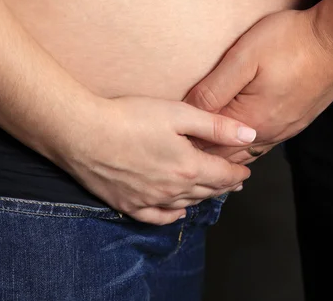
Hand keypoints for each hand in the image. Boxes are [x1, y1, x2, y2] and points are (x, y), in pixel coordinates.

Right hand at [57, 96, 255, 224]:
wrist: (82, 133)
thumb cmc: (130, 118)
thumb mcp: (179, 114)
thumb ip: (217, 126)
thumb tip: (251, 135)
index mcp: (189, 167)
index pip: (224, 175)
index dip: (237, 172)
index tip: (246, 170)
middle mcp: (173, 190)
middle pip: (207, 191)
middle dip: (224, 186)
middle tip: (235, 181)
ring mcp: (150, 200)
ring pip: (186, 203)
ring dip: (203, 197)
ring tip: (212, 192)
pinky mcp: (128, 204)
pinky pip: (157, 217)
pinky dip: (172, 215)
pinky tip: (178, 211)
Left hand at [184, 8, 332, 163]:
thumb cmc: (291, 42)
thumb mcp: (243, 57)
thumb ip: (213, 88)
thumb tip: (189, 112)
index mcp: (249, 121)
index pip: (208, 144)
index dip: (186, 143)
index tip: (167, 140)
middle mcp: (267, 134)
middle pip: (226, 156)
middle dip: (202, 156)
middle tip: (179, 154)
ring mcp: (284, 130)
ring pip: (245, 153)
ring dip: (224, 155)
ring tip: (203, 156)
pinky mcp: (296, 122)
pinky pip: (263, 145)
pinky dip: (245, 149)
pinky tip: (239, 145)